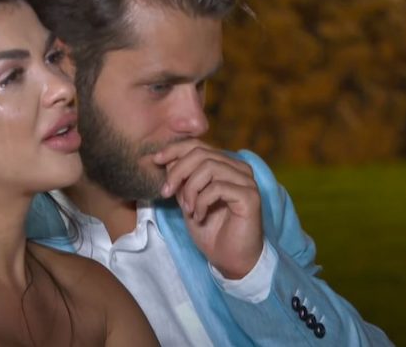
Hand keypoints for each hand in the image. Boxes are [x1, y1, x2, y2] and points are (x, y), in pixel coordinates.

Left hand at [154, 140, 262, 278]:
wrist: (230, 259)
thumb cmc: (210, 229)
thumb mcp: (187, 199)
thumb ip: (181, 179)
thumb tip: (164, 159)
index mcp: (225, 164)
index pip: (198, 145)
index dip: (174, 149)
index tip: (155, 160)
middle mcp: (239, 168)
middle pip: (201, 153)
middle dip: (178, 171)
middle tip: (166, 192)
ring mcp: (246, 181)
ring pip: (209, 168)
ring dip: (190, 190)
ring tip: (187, 209)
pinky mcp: (250, 196)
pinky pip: (217, 187)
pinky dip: (201, 202)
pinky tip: (199, 216)